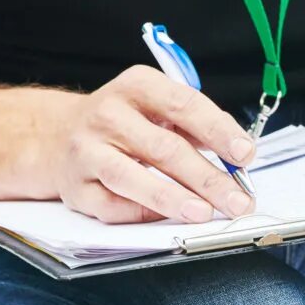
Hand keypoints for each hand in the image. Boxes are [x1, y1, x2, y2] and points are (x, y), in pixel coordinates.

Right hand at [38, 66, 257, 224]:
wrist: (58, 136)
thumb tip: (238, 154)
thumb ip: (197, 125)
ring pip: (132, 178)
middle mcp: (108, 115)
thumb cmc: (125, 122)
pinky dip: (142, 213)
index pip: (184, 104)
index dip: (218, 131)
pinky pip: (112, 206)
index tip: (245, 153)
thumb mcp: (157, 106)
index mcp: (136, 86)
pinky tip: (168, 218)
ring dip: (173, 198)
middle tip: (238, 199)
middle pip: (164, 148)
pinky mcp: (76, 187)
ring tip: (205, 213)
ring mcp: (87, 151)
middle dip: (208, 178)